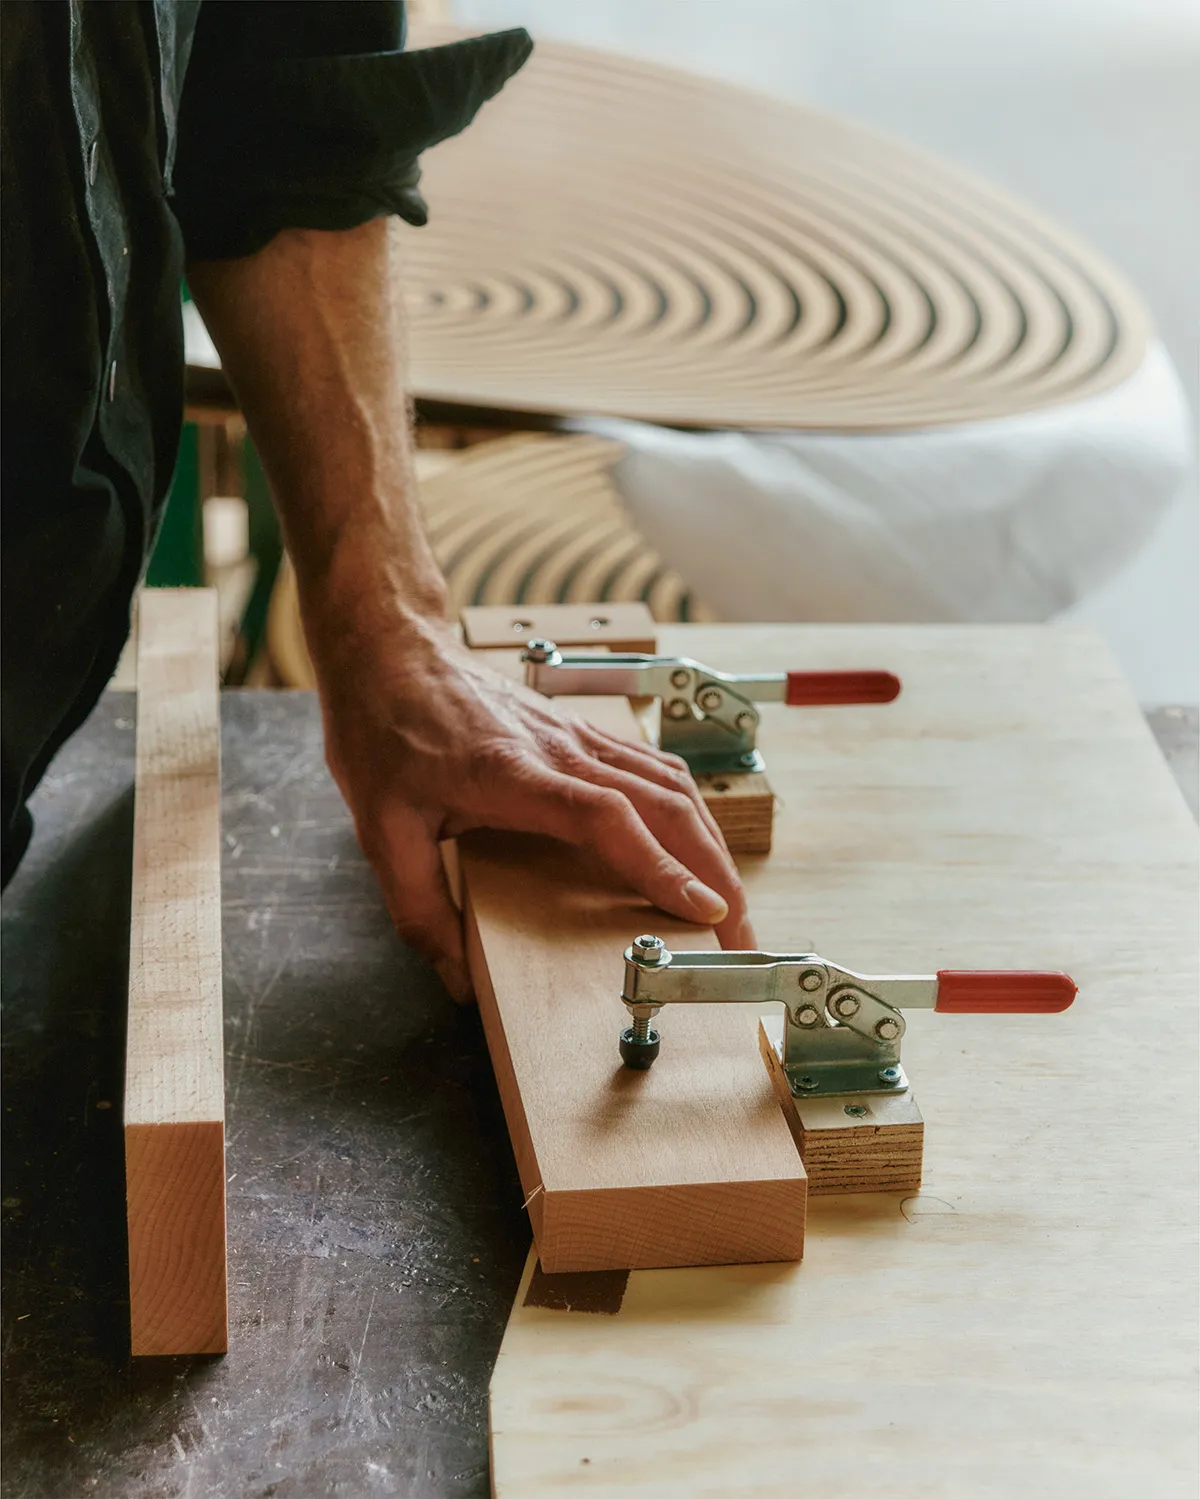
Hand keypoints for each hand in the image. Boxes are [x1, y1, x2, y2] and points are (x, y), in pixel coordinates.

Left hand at [310, 610, 753, 999]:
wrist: (390, 651)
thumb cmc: (382, 732)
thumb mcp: (381, 829)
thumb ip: (419, 910)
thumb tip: (455, 981)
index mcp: (514, 774)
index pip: (609, 819)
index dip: (661, 866)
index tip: (701, 910)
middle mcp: (560, 749)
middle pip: (664, 804)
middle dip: (713, 871)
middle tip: (737, 937)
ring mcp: (577, 735)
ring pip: (671, 784)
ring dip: (711, 843)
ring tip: (731, 902)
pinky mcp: (581, 731)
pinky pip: (654, 768)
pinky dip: (690, 810)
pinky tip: (699, 842)